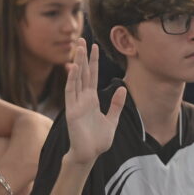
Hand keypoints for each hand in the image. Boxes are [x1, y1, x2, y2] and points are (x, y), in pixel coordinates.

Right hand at [64, 39, 125, 166]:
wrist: (89, 155)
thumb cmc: (98, 141)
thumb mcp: (112, 120)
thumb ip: (117, 104)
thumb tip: (123, 88)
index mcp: (92, 100)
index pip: (91, 76)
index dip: (93, 61)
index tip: (94, 46)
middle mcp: (82, 99)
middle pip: (82, 73)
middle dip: (82, 57)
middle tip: (82, 39)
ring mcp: (76, 104)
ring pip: (76, 79)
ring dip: (77, 64)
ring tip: (78, 48)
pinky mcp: (71, 112)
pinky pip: (70, 93)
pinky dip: (72, 81)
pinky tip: (74, 68)